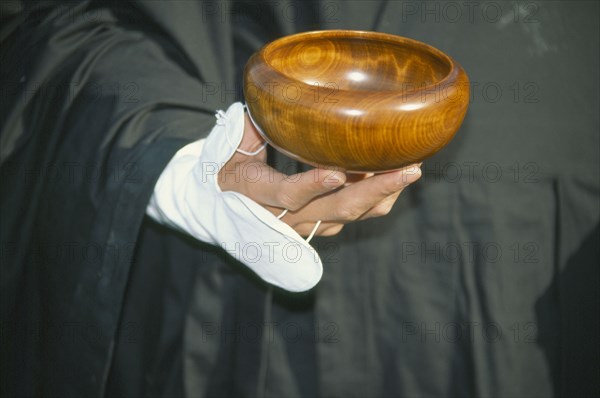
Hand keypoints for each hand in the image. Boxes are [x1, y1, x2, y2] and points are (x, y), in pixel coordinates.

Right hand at [218, 113, 421, 236]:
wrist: (222, 207)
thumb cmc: (228, 169)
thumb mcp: (232, 146)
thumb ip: (252, 122)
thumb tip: (270, 94)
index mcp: (258, 193)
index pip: (288, 194)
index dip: (313, 184)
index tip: (339, 172)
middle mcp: (286, 215)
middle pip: (335, 210)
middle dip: (375, 191)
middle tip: (409, 170)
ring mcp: (306, 224)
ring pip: (350, 216)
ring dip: (383, 195)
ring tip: (411, 168)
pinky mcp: (319, 226)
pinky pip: (352, 216)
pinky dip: (376, 199)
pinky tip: (394, 176)